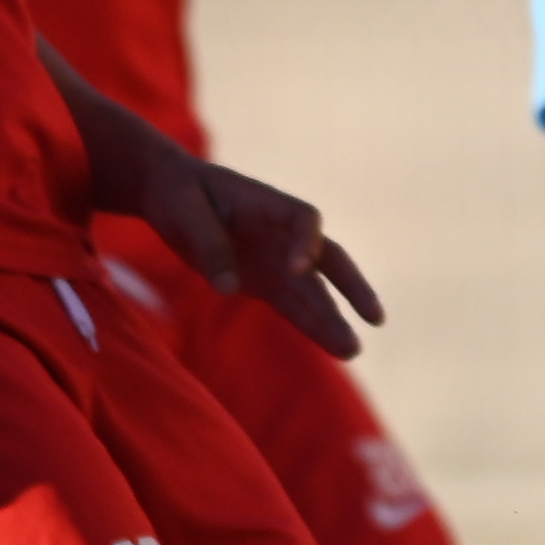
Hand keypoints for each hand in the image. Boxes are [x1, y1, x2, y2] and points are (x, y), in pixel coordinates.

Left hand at [84, 102, 382, 359]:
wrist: (170, 193)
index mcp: (270, 204)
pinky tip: (333, 349)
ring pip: (313, 292)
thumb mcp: (184, 211)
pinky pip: (292, 307)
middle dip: (352, 289)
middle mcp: (284, 234)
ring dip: (332, 320)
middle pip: (330, 260)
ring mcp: (277, 259)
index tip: (300, 269)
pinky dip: (310, 327)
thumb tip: (227, 290)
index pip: (305, 220)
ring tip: (352, 351)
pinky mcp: (262, 282)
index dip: (307, 243)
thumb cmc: (179, 193)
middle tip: (374, 318)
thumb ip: (209, 246)